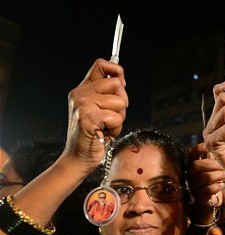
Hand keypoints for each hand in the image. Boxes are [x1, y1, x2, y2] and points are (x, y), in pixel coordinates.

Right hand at [65, 58, 127, 172]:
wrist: (79, 158)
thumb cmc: (93, 136)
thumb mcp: (100, 110)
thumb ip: (107, 93)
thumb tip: (121, 78)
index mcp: (82, 89)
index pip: (101, 64)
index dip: (117, 70)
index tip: (121, 83)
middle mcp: (80, 94)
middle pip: (117, 84)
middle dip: (122, 102)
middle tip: (110, 117)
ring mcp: (83, 104)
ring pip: (120, 102)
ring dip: (119, 118)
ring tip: (106, 127)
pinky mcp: (88, 117)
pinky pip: (116, 117)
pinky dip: (115, 128)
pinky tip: (104, 133)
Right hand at [187, 143, 224, 207]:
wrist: (214, 197)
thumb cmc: (216, 177)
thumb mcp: (214, 164)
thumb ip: (215, 154)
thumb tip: (224, 139)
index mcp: (193, 164)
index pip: (191, 153)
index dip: (198, 149)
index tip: (208, 146)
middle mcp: (190, 174)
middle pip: (197, 166)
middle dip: (213, 164)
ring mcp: (194, 186)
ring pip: (204, 178)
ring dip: (218, 175)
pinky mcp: (199, 197)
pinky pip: (207, 190)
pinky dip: (217, 187)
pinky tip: (223, 185)